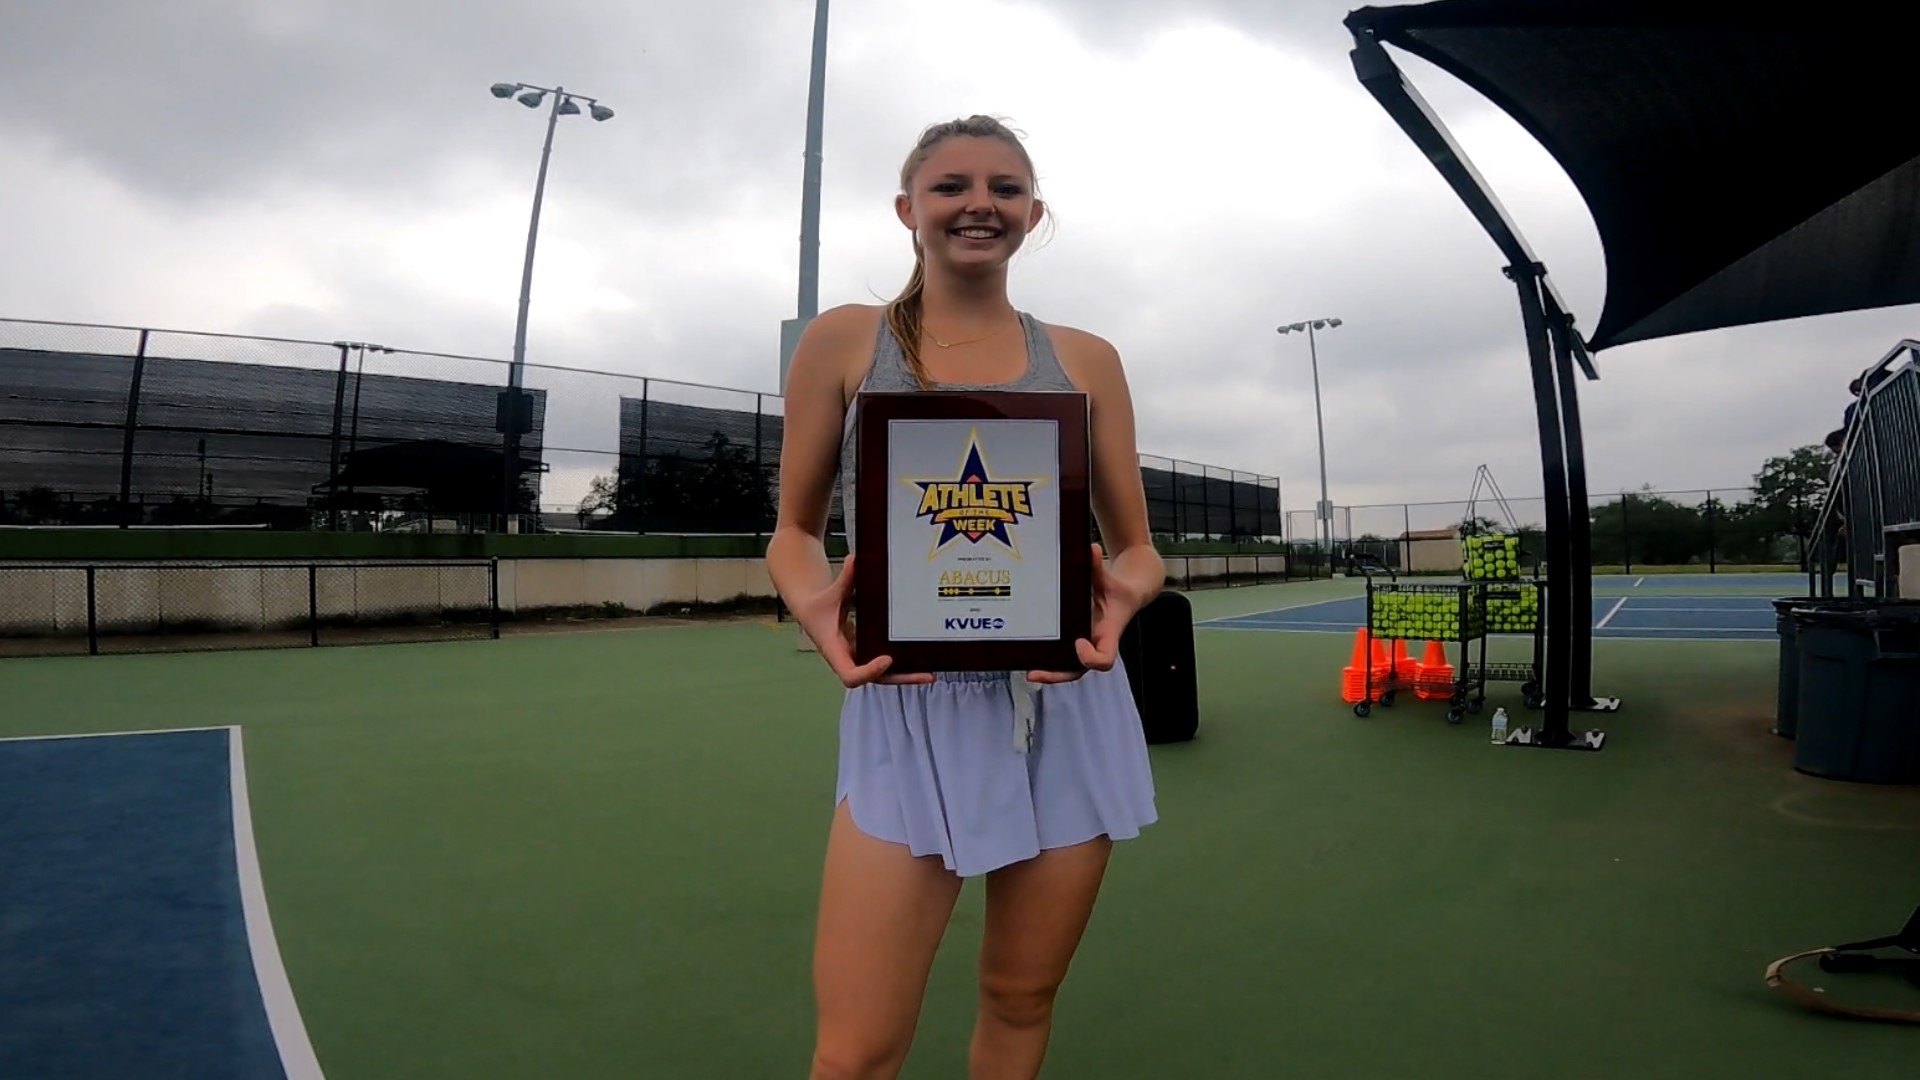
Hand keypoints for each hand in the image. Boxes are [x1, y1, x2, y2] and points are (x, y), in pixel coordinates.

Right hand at [791, 554, 934, 688]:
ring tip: (930, 673)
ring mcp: (859, 657)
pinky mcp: (866, 651)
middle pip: (876, 680)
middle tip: (926, 675)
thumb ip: (844, 579)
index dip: (869, 671)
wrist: (810, 610)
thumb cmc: (818, 604)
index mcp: (835, 651)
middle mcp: (848, 659)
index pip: (851, 676)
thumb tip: (854, 560)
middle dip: (901, 678)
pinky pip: (885, 664)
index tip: (887, 659)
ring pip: (883, 675)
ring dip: (905, 675)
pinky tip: (921, 658)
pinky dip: (901, 663)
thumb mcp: (831, 592)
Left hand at [1027, 543, 1140, 684]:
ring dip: (1048, 670)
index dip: (1091, 657)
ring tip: (1027, 669)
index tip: (1079, 643)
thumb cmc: (1120, 590)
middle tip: (1035, 673)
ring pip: (1068, 667)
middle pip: (1078, 670)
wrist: (1129, 593)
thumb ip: (1098, 567)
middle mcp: (1095, 643)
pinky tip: (1028, 654)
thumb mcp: (1111, 578)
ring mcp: (1084, 644)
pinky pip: (1062, 655)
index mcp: (1108, 634)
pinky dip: (1047, 658)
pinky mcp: (1075, 640)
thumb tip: (1090, 551)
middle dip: (1057, 674)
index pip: (1105, 659)